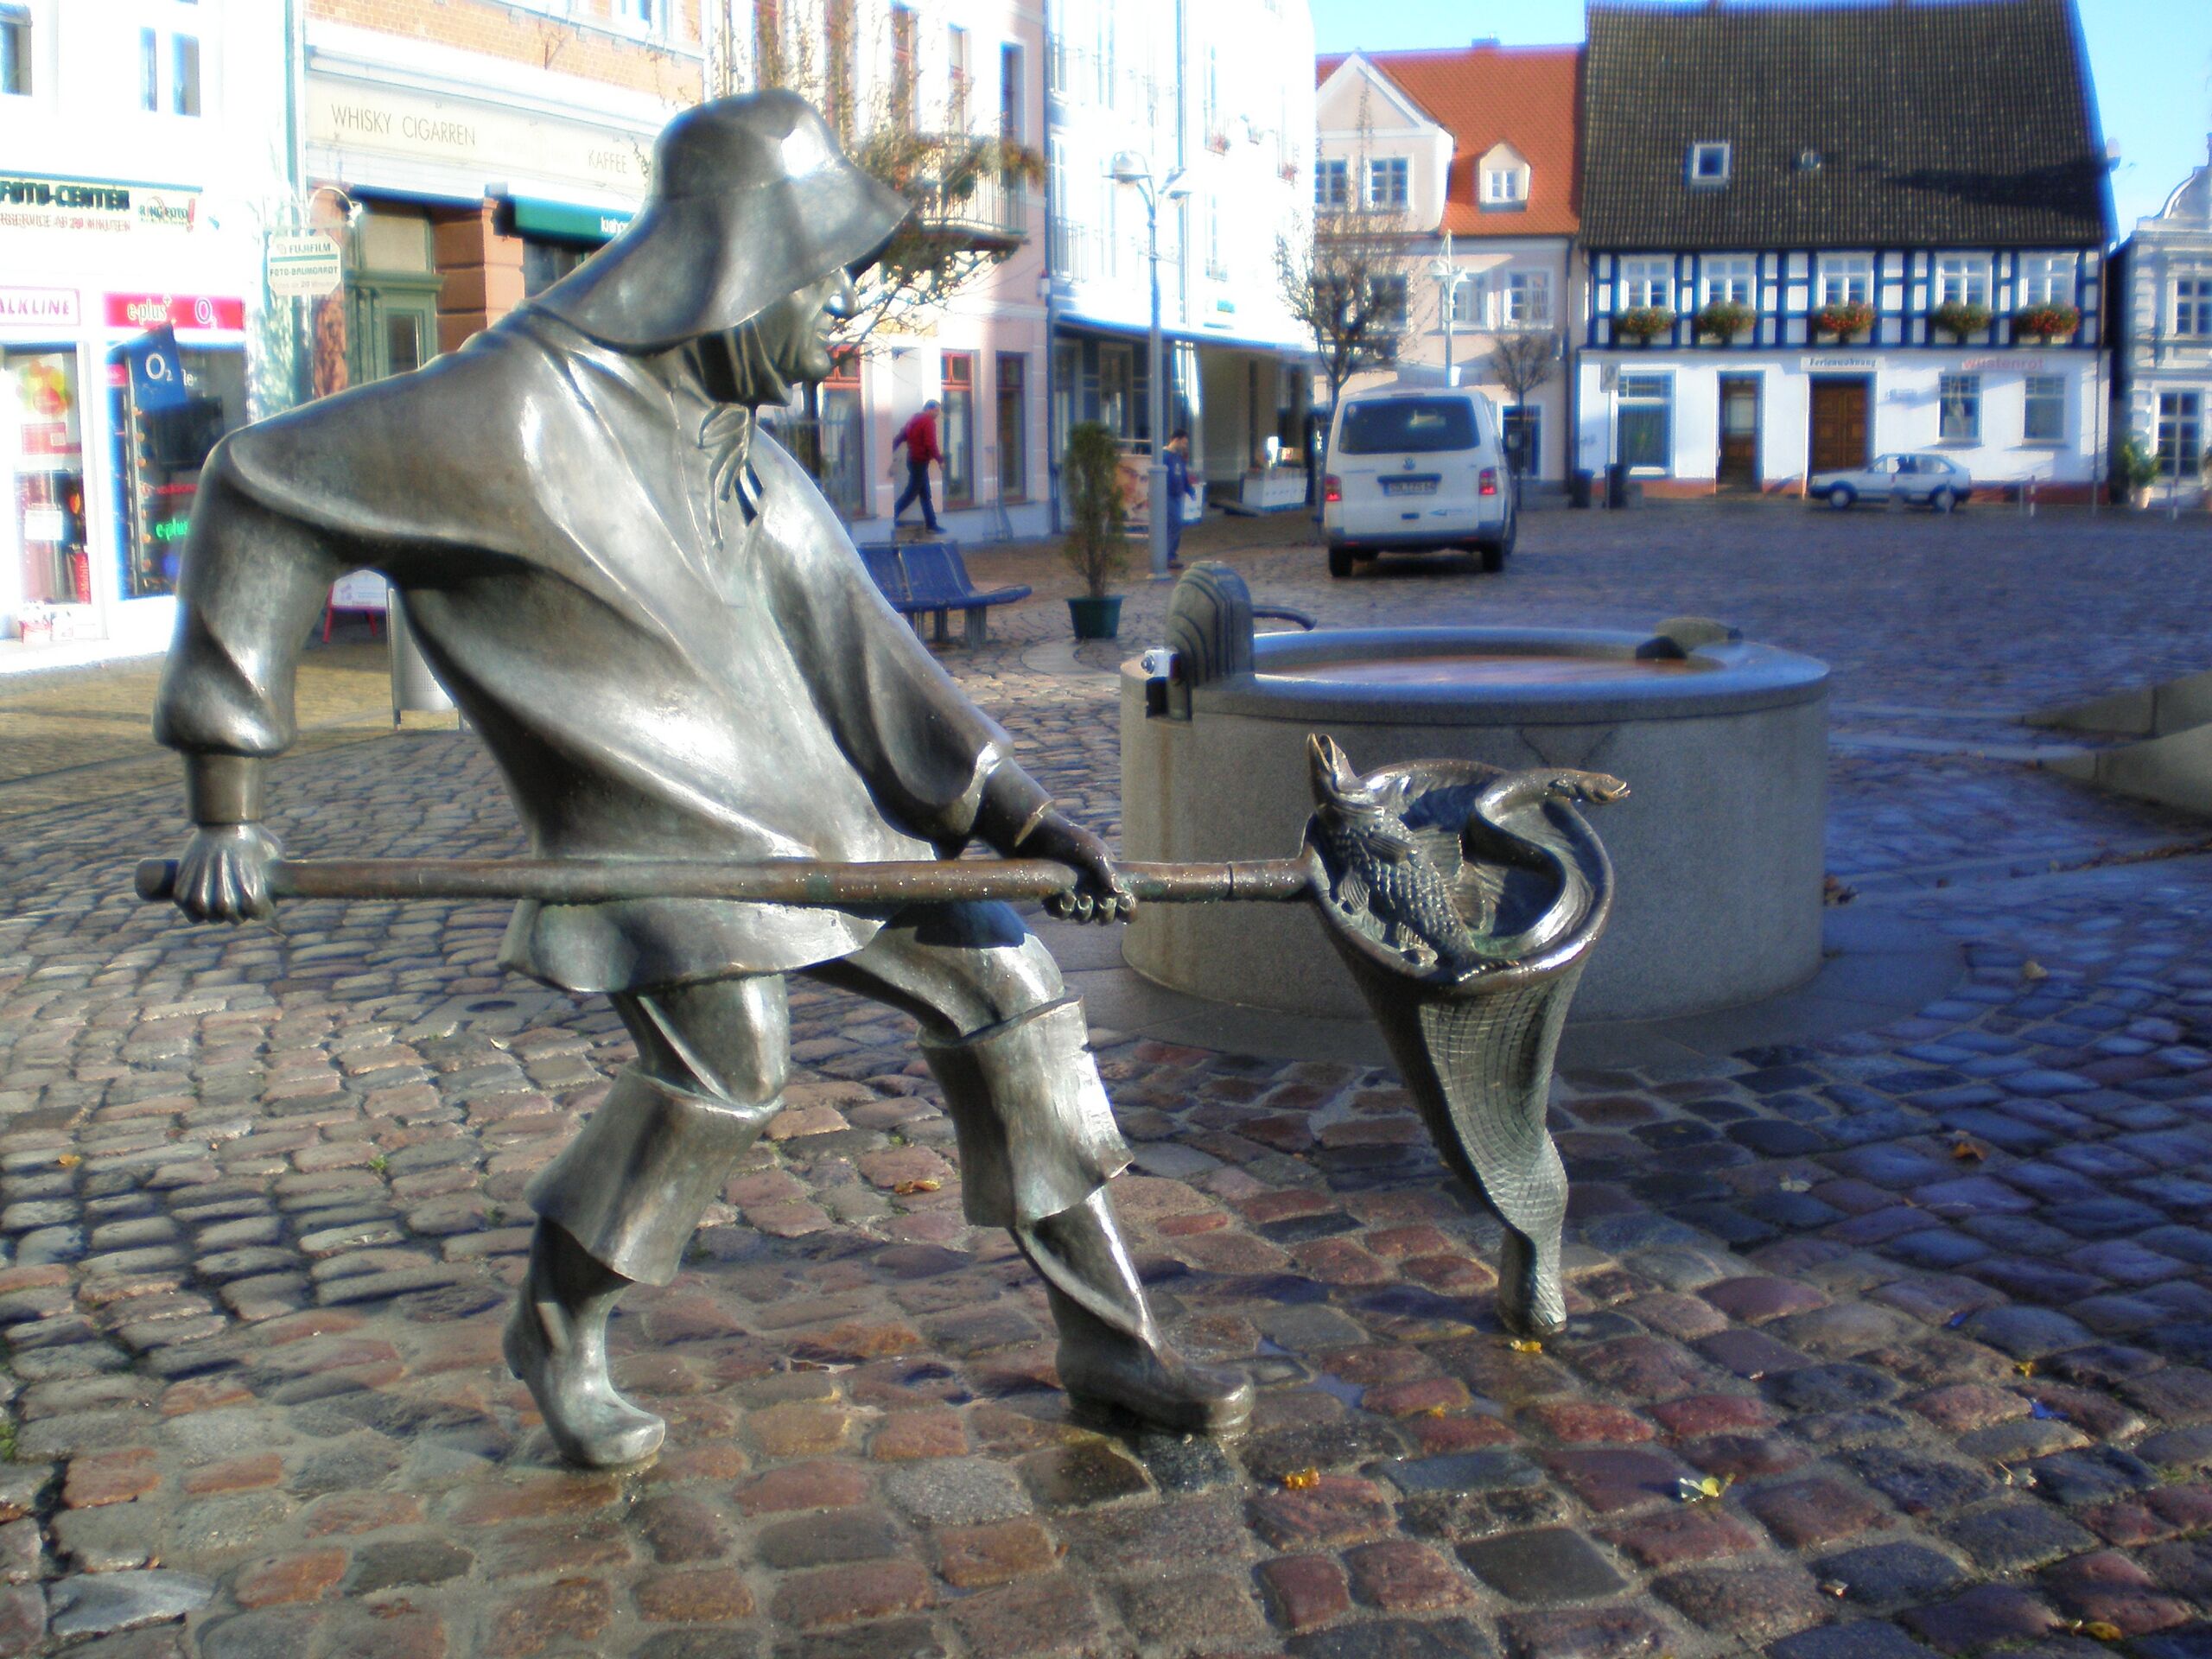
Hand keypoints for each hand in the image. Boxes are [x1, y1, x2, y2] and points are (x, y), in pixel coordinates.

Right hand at [172, 823, 281, 923]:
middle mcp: (225, 902)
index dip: (263, 905)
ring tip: (221, 894)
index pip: (259, 913)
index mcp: (251, 897)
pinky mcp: (181, 894)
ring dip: (217, 910)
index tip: (261, 894)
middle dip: (240, 908)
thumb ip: (281, 875)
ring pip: (211, 917)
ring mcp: (202, 899)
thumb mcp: (276, 855)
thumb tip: (291, 883)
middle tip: (239, 893)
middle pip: (235, 918)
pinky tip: (204, 900)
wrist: (224, 823)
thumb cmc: (254, 837)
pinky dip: (196, 910)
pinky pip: (191, 913)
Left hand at [1019, 811, 1134, 923]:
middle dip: (1107, 915)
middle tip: (1104, 903)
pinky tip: (1066, 896)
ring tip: (1083, 899)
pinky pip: (1062, 914)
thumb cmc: (1072, 841)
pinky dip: (1065, 909)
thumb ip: (1107, 872)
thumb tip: (1120, 892)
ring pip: (1084, 918)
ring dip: (1086, 913)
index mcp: (1106, 881)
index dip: (1128, 909)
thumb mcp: (1094, 853)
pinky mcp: (1053, 898)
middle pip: (1105, 917)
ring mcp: (1072, 896)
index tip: (1125, 902)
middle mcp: (1091, 892)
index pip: (1124, 904)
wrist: (1041, 835)